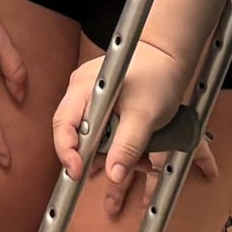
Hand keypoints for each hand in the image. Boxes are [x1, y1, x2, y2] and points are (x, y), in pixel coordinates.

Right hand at [51, 37, 208, 217]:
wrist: (168, 57)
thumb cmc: (157, 75)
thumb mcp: (145, 116)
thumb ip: (128, 146)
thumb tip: (113, 175)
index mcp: (83, 88)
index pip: (63, 125)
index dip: (67, 152)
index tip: (78, 172)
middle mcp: (80, 91)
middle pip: (76, 134)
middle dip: (99, 155)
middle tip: (122, 166)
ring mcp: (90, 97)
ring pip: (92, 135)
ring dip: (113, 151)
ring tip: (140, 156)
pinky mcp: (101, 103)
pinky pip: (102, 129)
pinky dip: (118, 141)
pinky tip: (136, 144)